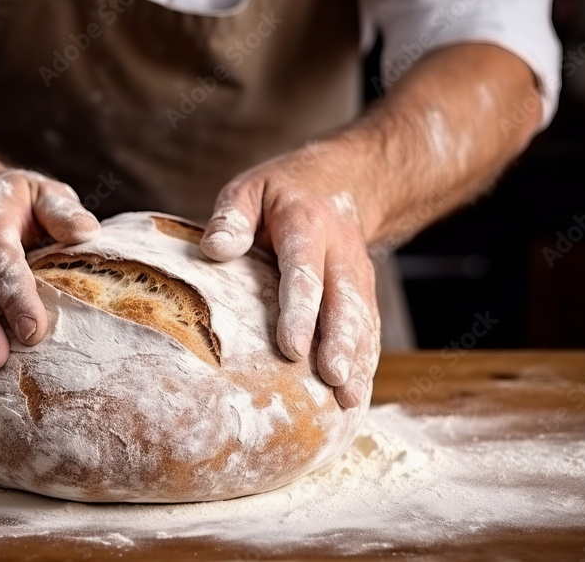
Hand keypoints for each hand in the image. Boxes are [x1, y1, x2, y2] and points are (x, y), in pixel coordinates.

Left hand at [200, 144, 380, 407]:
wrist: (341, 184)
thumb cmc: (280, 194)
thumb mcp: (250, 189)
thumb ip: (232, 216)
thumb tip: (215, 249)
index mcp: (308, 226)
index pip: (304, 273)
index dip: (300, 311)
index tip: (292, 348)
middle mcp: (340, 253)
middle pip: (343, 302)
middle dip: (340, 344)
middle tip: (334, 381)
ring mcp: (358, 275)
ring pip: (362, 320)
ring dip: (359, 361)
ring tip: (349, 401)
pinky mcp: (365, 294)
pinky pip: (369, 330)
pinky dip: (366, 364)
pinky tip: (356, 398)